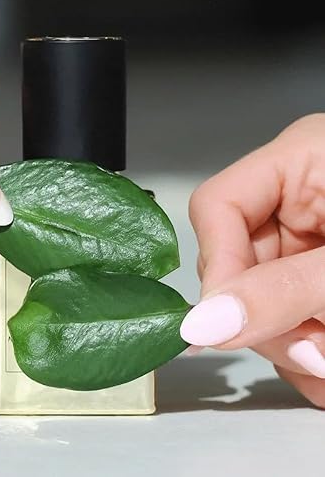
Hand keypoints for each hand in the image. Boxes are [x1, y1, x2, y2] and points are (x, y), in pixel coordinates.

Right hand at [184, 114, 324, 408]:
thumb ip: (283, 291)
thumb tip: (204, 325)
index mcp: (300, 162)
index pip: (217, 206)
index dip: (217, 267)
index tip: (229, 325)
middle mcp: (297, 201)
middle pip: (238, 264)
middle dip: (272, 321)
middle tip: (317, 355)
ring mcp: (308, 242)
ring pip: (263, 302)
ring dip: (297, 346)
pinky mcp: (320, 277)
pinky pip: (293, 318)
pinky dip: (312, 354)